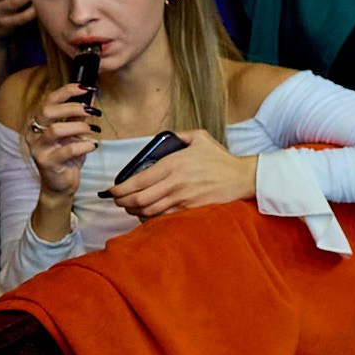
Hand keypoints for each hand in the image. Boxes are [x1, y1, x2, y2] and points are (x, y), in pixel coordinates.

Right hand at [26, 78, 100, 201]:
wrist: (60, 185)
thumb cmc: (66, 156)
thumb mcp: (73, 134)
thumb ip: (78, 117)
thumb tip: (91, 97)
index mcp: (39, 122)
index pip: (49, 100)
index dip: (67, 91)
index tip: (86, 88)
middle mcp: (34, 133)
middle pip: (48, 112)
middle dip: (72, 108)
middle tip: (91, 111)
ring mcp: (39, 148)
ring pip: (56, 130)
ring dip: (79, 127)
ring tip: (94, 130)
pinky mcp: (47, 163)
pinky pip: (67, 150)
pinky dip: (83, 145)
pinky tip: (92, 145)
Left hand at [102, 127, 257, 220]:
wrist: (241, 178)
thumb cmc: (220, 158)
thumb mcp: (199, 138)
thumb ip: (178, 136)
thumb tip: (160, 140)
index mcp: (173, 164)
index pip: (138, 180)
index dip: (120, 188)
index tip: (112, 190)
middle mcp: (175, 183)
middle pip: (139, 199)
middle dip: (123, 202)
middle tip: (118, 201)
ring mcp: (183, 199)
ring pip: (149, 211)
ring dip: (135, 211)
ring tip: (130, 207)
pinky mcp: (190, 210)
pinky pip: (164, 218)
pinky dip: (151, 218)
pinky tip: (147, 214)